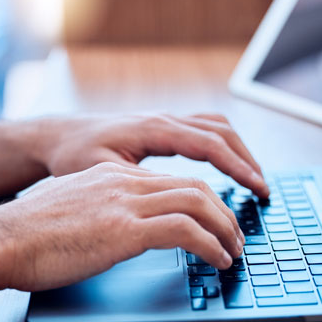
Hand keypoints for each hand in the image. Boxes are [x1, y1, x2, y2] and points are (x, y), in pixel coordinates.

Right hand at [0, 162, 244, 291]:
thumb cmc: (27, 236)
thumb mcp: (70, 212)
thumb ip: (98, 212)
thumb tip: (114, 231)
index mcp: (111, 175)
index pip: (172, 181)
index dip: (202, 202)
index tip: (214, 223)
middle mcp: (122, 181)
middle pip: (194, 187)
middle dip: (223, 214)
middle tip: (234, 238)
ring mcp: (124, 202)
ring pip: (198, 203)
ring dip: (224, 229)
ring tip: (233, 252)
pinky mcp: (124, 229)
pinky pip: (186, 231)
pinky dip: (210, 245)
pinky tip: (217, 261)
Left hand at [26, 113, 268, 196]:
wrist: (58, 137)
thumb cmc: (73, 155)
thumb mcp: (102, 172)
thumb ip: (140, 182)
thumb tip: (176, 201)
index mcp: (154, 130)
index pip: (210, 145)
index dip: (238, 167)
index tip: (258, 188)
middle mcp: (164, 120)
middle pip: (221, 132)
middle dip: (247, 160)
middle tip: (264, 190)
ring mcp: (164, 121)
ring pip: (215, 128)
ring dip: (238, 151)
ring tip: (253, 179)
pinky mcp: (161, 129)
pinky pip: (203, 130)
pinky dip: (222, 146)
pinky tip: (226, 166)